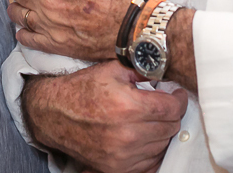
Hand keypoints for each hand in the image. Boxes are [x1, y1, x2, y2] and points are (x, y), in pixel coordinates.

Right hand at [23, 63, 187, 172]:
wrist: (54, 114)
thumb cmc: (83, 89)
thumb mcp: (112, 70)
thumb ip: (142, 71)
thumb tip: (166, 73)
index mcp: (128, 107)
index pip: (172, 108)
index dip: (178, 100)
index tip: (176, 95)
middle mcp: (127, 134)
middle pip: (170, 127)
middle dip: (170, 114)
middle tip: (162, 106)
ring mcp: (122, 155)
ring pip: (162, 146)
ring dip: (161, 133)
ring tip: (150, 120)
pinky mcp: (116, 168)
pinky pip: (149, 163)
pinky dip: (151, 151)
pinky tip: (145, 138)